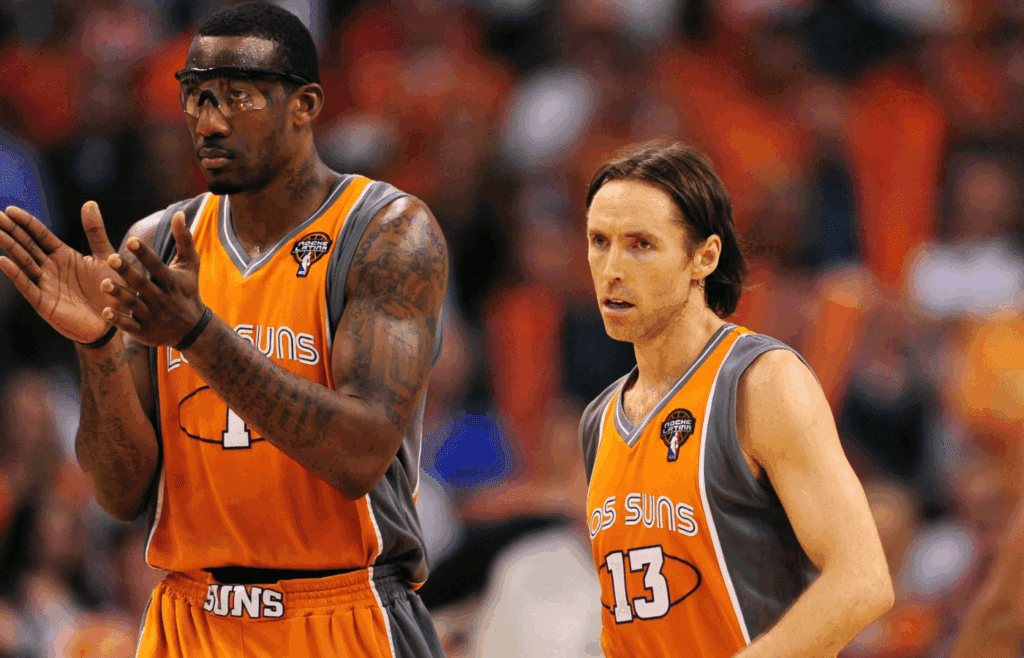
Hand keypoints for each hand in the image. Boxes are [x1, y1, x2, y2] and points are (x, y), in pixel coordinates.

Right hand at [0, 203, 122, 343]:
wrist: (117, 321)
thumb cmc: (112, 290)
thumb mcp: (105, 256)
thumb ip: (95, 231)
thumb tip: (89, 202)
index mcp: (63, 255)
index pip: (40, 234)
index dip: (25, 222)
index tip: (9, 209)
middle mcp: (50, 267)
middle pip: (26, 245)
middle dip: (10, 231)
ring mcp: (45, 284)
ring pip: (23, 262)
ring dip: (9, 248)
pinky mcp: (45, 303)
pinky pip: (28, 286)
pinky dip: (15, 274)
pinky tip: (3, 261)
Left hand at [100, 211, 206, 346]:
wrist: (192, 330)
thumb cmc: (187, 291)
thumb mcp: (189, 266)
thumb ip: (183, 240)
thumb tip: (178, 213)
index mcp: (170, 281)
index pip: (156, 265)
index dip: (144, 254)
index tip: (131, 240)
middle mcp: (162, 298)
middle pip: (143, 284)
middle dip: (128, 272)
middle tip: (111, 258)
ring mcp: (153, 316)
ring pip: (135, 305)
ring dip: (120, 295)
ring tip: (104, 284)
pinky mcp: (145, 332)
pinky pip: (131, 326)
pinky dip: (119, 321)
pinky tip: (105, 313)